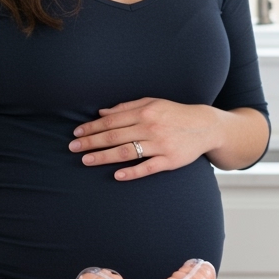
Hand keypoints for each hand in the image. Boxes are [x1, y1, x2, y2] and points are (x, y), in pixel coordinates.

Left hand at [69, 98, 223, 180]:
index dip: (92, 127)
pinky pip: (148, 167)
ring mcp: (160, 145)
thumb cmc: (174, 114)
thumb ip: (126, 107)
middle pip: (114, 136)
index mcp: (144, 112)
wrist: (205, 126)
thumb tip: (101, 113)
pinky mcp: (170, 161)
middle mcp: (150, 127)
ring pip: (126, 152)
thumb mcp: (152, 103)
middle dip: (91, 142)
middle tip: (73, 148)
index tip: (77, 134)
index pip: (111, 121)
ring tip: (86, 160)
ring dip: (104, 156)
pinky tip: (117, 175)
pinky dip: (132, 172)